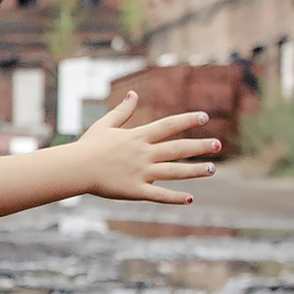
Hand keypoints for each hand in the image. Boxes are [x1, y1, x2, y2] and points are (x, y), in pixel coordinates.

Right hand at [74, 95, 220, 204]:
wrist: (75, 168)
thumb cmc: (88, 146)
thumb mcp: (105, 125)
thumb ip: (122, 111)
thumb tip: (133, 94)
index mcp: (137, 137)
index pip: (168, 125)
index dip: (187, 120)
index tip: (204, 117)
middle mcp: (143, 153)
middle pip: (177, 148)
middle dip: (199, 146)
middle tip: (218, 145)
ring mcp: (141, 173)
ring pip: (173, 172)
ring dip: (194, 170)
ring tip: (212, 169)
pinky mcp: (135, 190)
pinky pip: (159, 195)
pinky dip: (174, 197)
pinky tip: (190, 199)